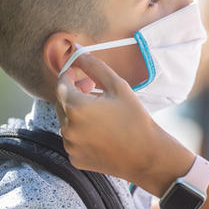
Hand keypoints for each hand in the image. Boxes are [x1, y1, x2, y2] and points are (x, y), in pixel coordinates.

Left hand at [55, 51, 193, 194]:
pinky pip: (72, 138)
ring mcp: (70, 146)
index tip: (81, 72)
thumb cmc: (135, 117)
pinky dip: (80, 130)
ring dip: (77, 111)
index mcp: (76, 107)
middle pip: (61, 102)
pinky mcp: (75, 158)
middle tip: (93, 87)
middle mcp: (68, 128)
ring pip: (66, 120)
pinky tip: (100, 130)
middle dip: (74, 91)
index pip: (61, 83)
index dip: (70, 74)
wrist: (146, 155)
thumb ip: (94, 66)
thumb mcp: (117, 86)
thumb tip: (78, 50)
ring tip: (100, 110)